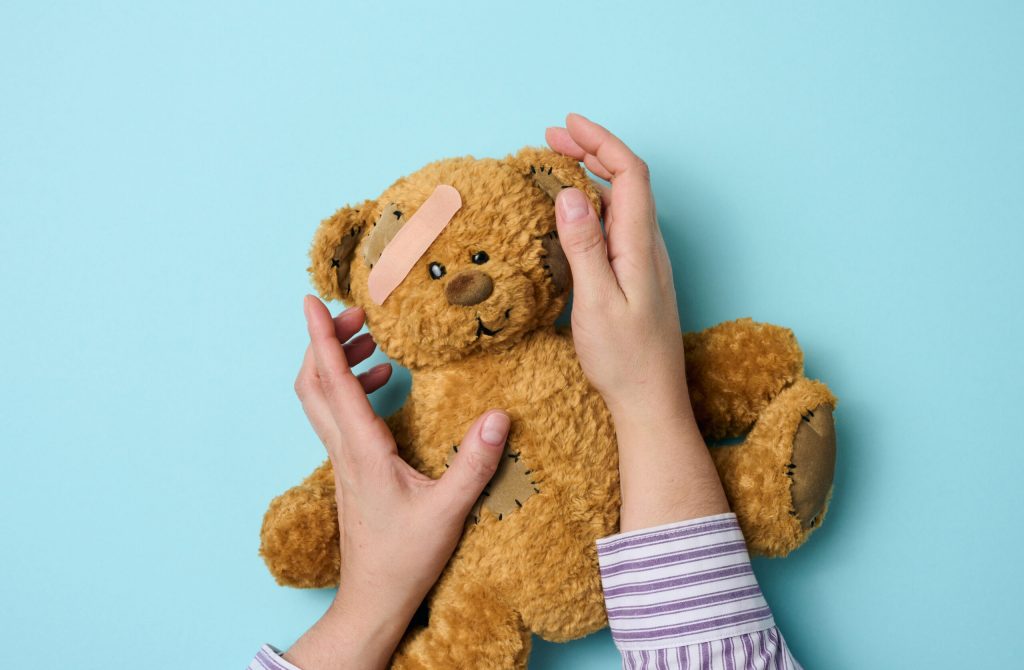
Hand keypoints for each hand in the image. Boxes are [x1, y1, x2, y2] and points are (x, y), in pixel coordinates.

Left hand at [285, 295, 510, 669]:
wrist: (373, 598)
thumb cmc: (405, 558)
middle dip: (326, 341)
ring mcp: (341, 461)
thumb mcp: (448, 510)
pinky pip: (337, 417)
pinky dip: (351, 389)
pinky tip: (385, 386)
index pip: (333, 382)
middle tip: (355, 314)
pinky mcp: (348, 470)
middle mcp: (343, 450)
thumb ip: (473, 462)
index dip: (321, 338)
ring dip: (338, 364)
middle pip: (313, 383)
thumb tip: (497, 416)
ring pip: (321, 400)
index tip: (310, 301)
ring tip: (373, 343)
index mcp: (362, 451)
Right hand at [546, 114, 728, 529]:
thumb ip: (583, 246)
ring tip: (559, 161)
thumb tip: (568, 192)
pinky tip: (575, 210)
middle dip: (593, 149)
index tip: (567, 124)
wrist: (652, 402)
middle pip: (628, 180)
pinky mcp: (639, 276)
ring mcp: (646, 261)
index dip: (601, 141)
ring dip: (594, 173)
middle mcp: (649, 246)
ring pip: (624, 200)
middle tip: (553, 137)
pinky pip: (619, 222)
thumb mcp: (594, 302)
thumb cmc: (624, 360)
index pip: (629, 174)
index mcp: (640, 246)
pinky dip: (595, 201)